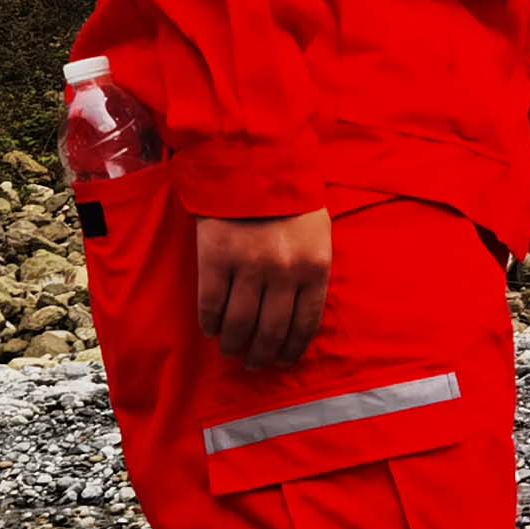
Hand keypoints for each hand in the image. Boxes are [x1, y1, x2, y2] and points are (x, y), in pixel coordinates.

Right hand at [196, 208, 331, 369]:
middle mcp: (284, 273)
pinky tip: (212, 330)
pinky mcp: (215, 260)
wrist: (252, 165)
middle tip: (254, 364)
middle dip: (263, 355)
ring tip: (232, 351)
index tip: (283, 361)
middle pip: (272, 332)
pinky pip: (211, 306)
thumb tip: (302, 318)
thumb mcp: (318, 235)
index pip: (306, 324)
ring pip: (240, 325)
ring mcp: (248, 268)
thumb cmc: (290, 201)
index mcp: (315, 268)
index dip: (293, 350)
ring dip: (234, 346)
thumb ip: (313, 273)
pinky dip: (211, 325)